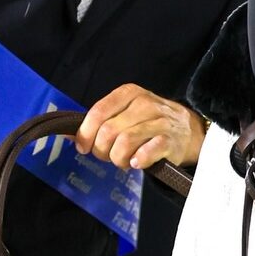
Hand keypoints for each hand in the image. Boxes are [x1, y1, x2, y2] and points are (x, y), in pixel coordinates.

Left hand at [74, 83, 207, 170]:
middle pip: (108, 131)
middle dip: (101, 150)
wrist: (188, 130)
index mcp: (128, 93)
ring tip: (123, 160)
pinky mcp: (170, 141)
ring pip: (124, 143)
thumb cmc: (148, 123)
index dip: (85, 133)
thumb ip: (98, 122)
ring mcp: (159, 121)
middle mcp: (144, 103)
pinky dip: (136, 161)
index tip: (83, 147)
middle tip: (107, 156)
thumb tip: (66, 134)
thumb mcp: (124, 113)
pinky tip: (136, 162)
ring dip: (117, 159)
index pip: (98, 112)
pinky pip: (146, 153)